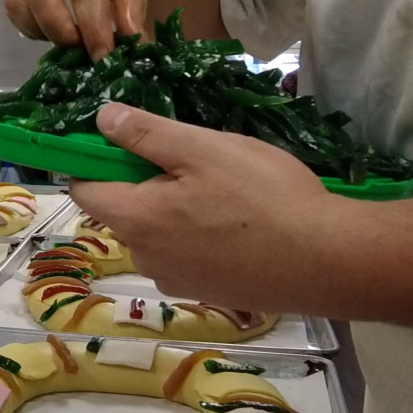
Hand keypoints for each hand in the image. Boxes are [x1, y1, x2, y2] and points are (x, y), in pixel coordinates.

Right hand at [5, 0, 152, 58]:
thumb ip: (133, 8)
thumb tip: (133, 48)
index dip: (94, 30)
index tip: (104, 59)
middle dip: (63, 33)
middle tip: (86, 48)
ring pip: (20, 3)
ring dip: (44, 31)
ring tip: (71, 37)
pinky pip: (12, 5)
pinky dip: (29, 25)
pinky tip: (53, 28)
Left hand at [69, 103, 352, 313]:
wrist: (327, 261)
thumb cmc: (264, 196)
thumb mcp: (204, 149)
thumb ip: (146, 134)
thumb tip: (101, 120)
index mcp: (136, 220)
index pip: (85, 189)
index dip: (97, 159)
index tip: (129, 138)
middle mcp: (145, 258)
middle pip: (124, 210)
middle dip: (146, 181)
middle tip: (197, 159)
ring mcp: (176, 279)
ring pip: (157, 232)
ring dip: (175, 208)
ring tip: (226, 189)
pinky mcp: (207, 292)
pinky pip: (185, 253)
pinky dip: (199, 234)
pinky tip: (239, 222)